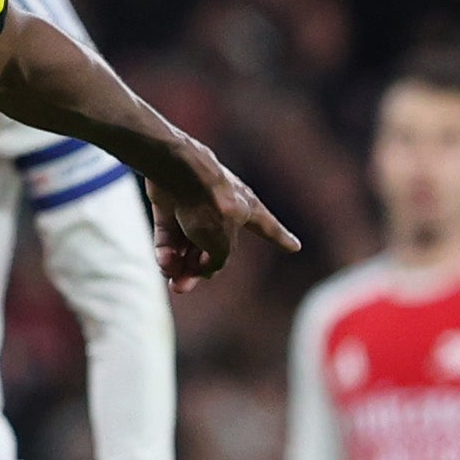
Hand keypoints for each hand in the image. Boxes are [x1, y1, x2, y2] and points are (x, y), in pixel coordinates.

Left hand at [129, 136, 296, 286]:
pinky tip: (164, 264)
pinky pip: (169, 236)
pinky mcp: (170, 206)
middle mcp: (224, 209)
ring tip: (173, 280)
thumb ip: (218, 260)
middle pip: (214, 246)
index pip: (268, 228)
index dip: (281, 238)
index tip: (295, 246)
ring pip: (187, 244)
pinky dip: (165, 252)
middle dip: (198, 270)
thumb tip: (203, 269)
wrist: (178, 172)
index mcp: (248, 210)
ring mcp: (195, 206)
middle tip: (183, 287)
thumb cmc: (209, 204)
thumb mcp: (222, 242)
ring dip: (179, 265)